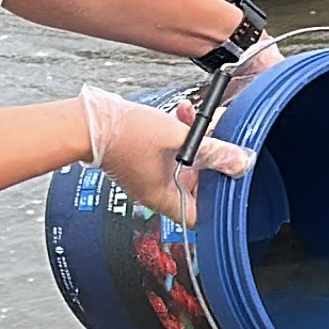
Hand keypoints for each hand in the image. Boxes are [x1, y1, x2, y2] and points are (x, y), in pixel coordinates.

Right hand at [79, 87, 253, 225]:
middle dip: (215, 155)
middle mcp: (159, 190)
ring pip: (190, 159)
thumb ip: (213, 150)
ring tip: (200, 117)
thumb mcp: (178, 139)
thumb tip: (240, 162)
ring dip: (199, 137)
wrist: (88, 121)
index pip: (202, 215)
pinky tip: (183, 113)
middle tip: (224, 136)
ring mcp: (153, 174)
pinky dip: (182, 132)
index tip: (233, 181)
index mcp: (165, 198)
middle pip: (201, 181)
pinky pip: (174, 149)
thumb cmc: (122, 135)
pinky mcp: (147, 158)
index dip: (220, 201)